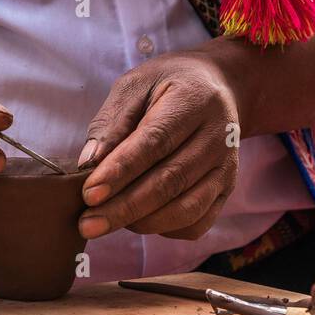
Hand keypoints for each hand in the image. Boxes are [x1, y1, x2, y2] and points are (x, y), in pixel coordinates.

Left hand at [76, 50, 238, 241]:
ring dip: (142, 222)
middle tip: (87, 224)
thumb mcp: (135, 85)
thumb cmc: (167, 84)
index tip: (90, 193)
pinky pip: (198, 222)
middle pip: (171, 180)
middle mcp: (218, 135)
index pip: (156, 141)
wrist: (215, 86)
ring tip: (106, 223)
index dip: (122, 170)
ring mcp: (227, 165)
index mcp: (193, 100)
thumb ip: (112, 122)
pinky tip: (138, 221)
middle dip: (124, 207)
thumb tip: (89, 164)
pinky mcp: (227, 188)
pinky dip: (165, 229)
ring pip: (186, 208)